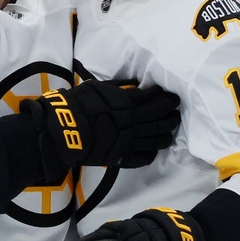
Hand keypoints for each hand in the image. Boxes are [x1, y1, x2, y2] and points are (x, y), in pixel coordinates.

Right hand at [21, 81, 180, 172]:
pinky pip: (144, 157)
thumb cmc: (78, 104)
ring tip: (170, 131)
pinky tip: (154, 149)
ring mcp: (130, 141)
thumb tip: (135, 83)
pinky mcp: (123, 157)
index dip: (165, 96)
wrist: (63, 129)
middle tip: (176, 111)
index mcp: (129, 103)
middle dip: (171, 113)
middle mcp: (134, 122)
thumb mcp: (98, 86)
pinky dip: (152, 153)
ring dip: (166, 134)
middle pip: (160, 118)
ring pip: (157, 139)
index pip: (155, 98)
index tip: (170, 95)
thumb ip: (119, 85)